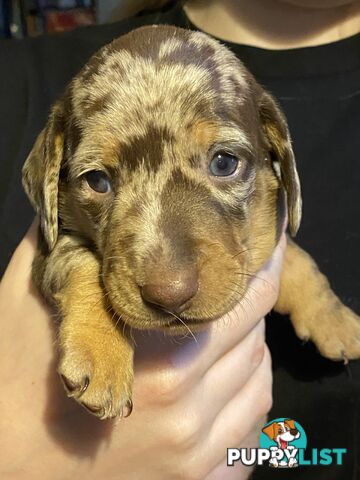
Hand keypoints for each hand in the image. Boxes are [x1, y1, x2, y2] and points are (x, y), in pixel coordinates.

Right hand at [0, 220, 285, 479]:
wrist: (8, 467)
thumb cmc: (16, 382)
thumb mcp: (30, 303)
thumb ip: (69, 252)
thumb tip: (88, 211)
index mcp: (161, 362)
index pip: (244, 303)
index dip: (262, 269)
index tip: (268, 246)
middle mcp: (189, 411)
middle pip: (255, 340)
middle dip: (246, 306)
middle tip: (229, 288)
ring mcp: (197, 454)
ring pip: (259, 383)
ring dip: (248, 351)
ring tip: (223, 334)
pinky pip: (250, 432)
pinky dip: (246, 399)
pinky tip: (223, 384)